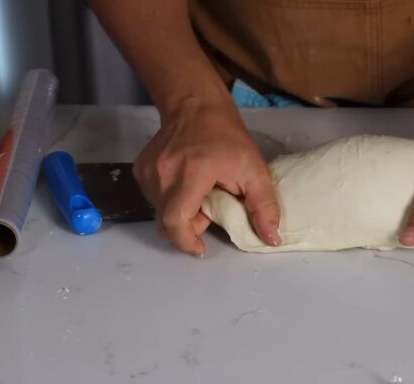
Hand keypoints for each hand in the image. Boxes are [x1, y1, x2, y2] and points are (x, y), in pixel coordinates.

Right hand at [134, 98, 280, 255]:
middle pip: (167, 222)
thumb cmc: (228, 137)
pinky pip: (154, 198)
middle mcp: (162, 174)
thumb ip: (264, 207)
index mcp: (191, 174)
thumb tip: (272, 239)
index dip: (186, 241)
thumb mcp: (255, 170)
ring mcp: (148, 171)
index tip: (200, 248)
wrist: (195, 105)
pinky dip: (171, 201)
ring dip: (181, 213)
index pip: (176, 220)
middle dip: (188, 227)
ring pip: (159, 212)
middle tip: (208, 213)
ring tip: (200, 194)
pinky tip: (186, 185)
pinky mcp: (140, 169)